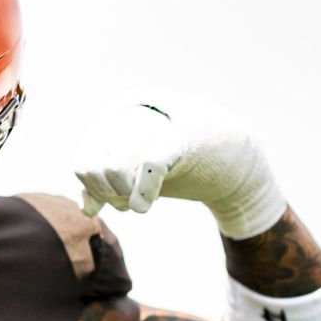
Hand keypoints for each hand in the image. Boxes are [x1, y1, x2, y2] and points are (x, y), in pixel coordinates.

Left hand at [73, 89, 285, 238]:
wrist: (237, 159)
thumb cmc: (184, 164)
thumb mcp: (140, 173)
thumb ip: (109, 185)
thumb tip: (86, 209)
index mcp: (118, 114)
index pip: (83, 163)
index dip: (93, 191)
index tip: (113, 201)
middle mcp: (133, 111)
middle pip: (93, 168)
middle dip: (106, 195)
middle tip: (127, 202)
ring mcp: (158, 123)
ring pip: (113, 168)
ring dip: (122, 197)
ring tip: (139, 201)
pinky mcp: (183, 138)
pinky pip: (149, 165)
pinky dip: (142, 192)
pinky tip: (142, 206)